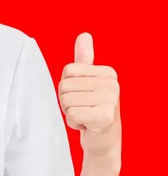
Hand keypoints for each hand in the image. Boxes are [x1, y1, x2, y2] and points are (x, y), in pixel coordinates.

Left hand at [58, 32, 120, 159]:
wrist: (103, 141)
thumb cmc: (91, 109)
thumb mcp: (87, 82)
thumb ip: (84, 59)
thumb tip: (84, 35)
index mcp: (108, 73)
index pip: (68, 71)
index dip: (67, 87)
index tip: (82, 96)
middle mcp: (112, 84)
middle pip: (64, 86)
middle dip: (67, 101)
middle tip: (83, 109)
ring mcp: (110, 100)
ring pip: (65, 101)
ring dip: (70, 113)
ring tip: (85, 116)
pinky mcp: (104, 117)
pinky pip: (71, 114)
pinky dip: (73, 122)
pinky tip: (86, 125)